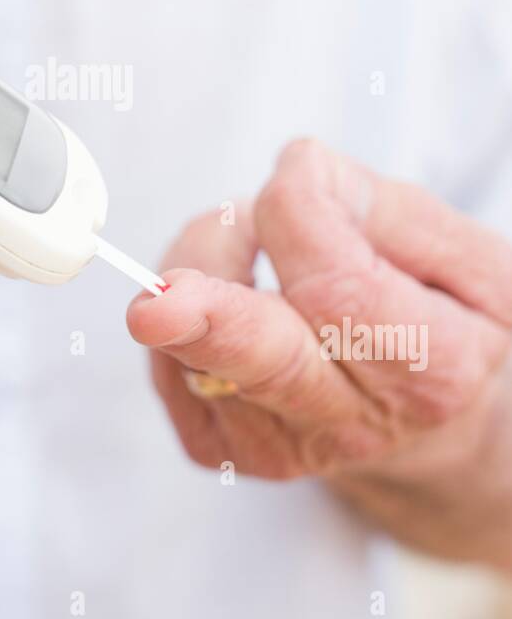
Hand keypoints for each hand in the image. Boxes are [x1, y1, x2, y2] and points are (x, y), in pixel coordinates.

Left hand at [128, 139, 511, 567]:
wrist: (425, 419)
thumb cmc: (440, 316)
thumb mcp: (464, 257)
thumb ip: (387, 209)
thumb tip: (297, 176)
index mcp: (431, 371)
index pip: (343, 290)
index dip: (304, 216)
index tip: (300, 169)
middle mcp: (353, 425)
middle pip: (267, 362)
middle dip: (210, 323)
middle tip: (155, 305)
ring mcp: (280, 448)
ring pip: (199, 347)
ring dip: (211, 265)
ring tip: (269, 251)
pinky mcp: (220, 449)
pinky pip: (168, 368)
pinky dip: (187, 310)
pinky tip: (238, 301)